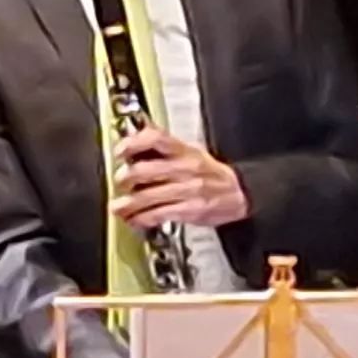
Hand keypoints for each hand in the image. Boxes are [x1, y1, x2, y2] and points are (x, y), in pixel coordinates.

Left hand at [113, 127, 249, 228]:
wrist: (239, 193)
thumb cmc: (211, 173)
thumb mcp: (190, 152)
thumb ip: (163, 147)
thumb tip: (135, 138)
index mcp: (184, 150)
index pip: (156, 138)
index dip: (134, 143)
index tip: (120, 151)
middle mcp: (185, 168)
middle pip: (145, 170)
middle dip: (125, 179)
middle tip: (118, 183)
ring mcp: (188, 190)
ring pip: (148, 196)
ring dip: (128, 204)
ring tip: (118, 207)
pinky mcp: (190, 210)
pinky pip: (159, 214)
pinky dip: (143, 218)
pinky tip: (135, 219)